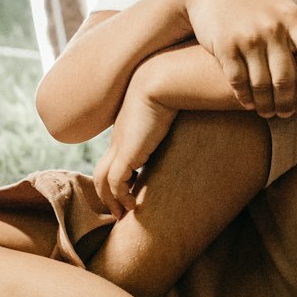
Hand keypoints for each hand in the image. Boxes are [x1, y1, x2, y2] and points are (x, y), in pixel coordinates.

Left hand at [93, 75, 176, 217]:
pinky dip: (120, 195)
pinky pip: (115, 181)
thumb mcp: (170, 108)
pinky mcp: (126, 153)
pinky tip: (132, 204)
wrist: (160, 81)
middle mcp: (118, 140)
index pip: (113, 158)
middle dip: (107, 194)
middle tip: (118, 211)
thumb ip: (173, 119)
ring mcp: (119, 146)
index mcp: (127, 131)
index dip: (118, 177)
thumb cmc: (171, 90)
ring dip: (110, 199)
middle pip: (101, 171)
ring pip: (102, 179)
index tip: (130, 191)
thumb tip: (196, 120)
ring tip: (122, 215)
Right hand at [182, 0, 296, 116]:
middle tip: (287, 112)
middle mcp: (271, 26)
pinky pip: (238, 80)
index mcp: (292, 16)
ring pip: (262, 83)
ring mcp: (247, 37)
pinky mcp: (225, 46)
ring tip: (269, 112)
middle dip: (287, 100)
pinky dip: (244, 96)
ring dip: (266, 103)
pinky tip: (249, 103)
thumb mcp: (289, 3)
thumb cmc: (259, 1)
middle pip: (286, 75)